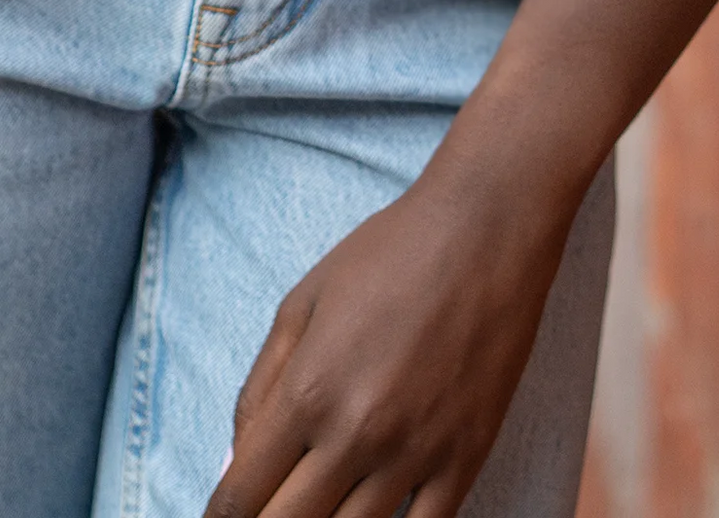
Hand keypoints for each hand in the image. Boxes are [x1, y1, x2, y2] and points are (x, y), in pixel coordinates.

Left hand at [207, 158, 571, 517]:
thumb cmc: (388, 254)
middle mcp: (357, 433)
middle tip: (265, 513)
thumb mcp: (302, 303)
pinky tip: (373, 515)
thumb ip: (259, 388)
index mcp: (308, 390)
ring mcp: (416, 453)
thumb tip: (233, 462)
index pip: (243, 494)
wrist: (485, 229)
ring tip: (317, 509)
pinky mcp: (466, 459)